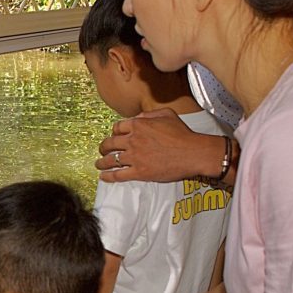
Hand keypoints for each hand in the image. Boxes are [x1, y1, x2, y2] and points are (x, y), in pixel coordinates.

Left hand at [95, 108, 224, 182]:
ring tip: (98, 164)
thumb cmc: (182, 134)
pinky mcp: (139, 172)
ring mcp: (135, 157)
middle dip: (103, 147)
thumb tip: (136, 118)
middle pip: (110, 143)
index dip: (114, 132)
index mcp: (138, 125)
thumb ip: (149, 115)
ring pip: (111, 160)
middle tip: (102, 150)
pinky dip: (108, 177)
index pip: (117, 128)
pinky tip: (104, 177)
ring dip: (102, 162)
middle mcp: (133, 140)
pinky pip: (118, 175)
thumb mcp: (166, 114)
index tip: (114, 136)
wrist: (193, 152)